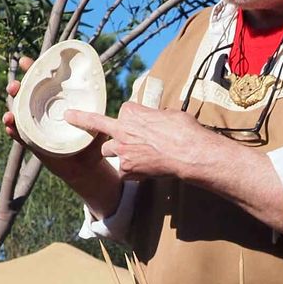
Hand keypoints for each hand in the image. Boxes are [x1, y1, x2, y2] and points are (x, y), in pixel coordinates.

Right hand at [3, 56, 111, 180]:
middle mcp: (44, 111)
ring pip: (19, 114)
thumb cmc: (93, 141)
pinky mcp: (33, 143)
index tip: (24, 61)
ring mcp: (36, 126)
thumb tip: (96, 108)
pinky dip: (13, 131)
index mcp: (57, 101)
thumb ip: (96, 117)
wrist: (86, 167)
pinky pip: (20, 136)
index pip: (44, 82)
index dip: (33, 70)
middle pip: (25, 95)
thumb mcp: (97, 125)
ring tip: (9, 114)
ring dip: (11, 111)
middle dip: (16, 88)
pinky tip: (10, 128)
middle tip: (14, 86)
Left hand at [64, 102, 215, 181]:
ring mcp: (122, 150)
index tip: (138, 120)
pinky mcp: (127, 168)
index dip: (132, 117)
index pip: (124, 111)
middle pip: (101, 127)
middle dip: (101, 128)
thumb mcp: (168, 114)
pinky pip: (122, 171)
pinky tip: (142, 170)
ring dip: (116, 151)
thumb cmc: (183, 131)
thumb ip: (154, 117)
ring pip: (107, 151)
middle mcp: (122, 130)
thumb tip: (157, 120)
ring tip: (131, 155)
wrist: (189, 153)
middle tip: (93, 125)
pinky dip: (130, 171)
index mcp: (131, 112)